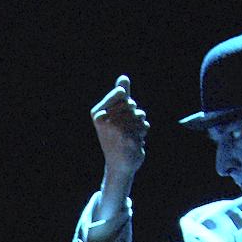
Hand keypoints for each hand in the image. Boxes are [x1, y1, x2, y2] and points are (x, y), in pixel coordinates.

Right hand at [91, 74, 147, 193]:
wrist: (119, 164)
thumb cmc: (116, 137)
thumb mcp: (115, 113)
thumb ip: (120, 95)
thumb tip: (123, 77)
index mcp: (97, 113)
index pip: (122, 94)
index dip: (126, 103)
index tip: (118, 116)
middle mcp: (104, 121)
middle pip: (132, 104)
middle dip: (134, 114)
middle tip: (125, 128)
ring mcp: (116, 130)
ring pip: (139, 114)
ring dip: (139, 124)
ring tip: (130, 134)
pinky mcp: (128, 139)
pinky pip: (144, 125)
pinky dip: (143, 132)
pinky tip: (135, 141)